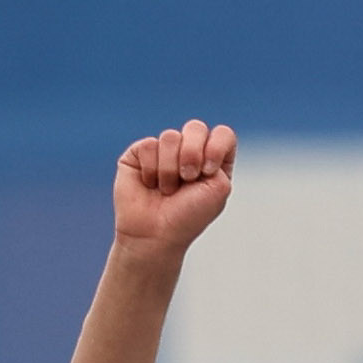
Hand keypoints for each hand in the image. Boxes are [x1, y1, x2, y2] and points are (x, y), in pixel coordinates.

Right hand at [112, 123, 236, 254]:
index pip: (222, 134)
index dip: (216, 146)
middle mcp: (189, 152)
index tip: (208, 171)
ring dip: (170, 169)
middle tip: (188, 178)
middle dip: (192, 154)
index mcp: (213, 161)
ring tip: (166, 190)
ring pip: (170, 136)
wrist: (155, 235)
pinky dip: (152, 169)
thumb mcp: (219, 188)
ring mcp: (164, 151)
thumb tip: (187, 136)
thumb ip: (220, 154)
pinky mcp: (140, 154)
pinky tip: (150, 185)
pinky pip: (148, 145)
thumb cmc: (188, 217)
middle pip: (195, 127)